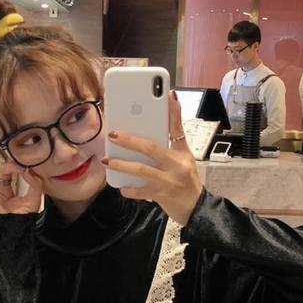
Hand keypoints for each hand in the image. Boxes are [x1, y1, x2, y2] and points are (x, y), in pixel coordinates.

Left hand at [102, 91, 201, 225]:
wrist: (196, 208)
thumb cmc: (187, 180)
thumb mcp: (184, 158)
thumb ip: (173, 139)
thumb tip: (162, 117)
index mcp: (181, 153)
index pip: (177, 128)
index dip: (174, 112)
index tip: (168, 94)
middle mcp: (176, 165)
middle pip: (151, 148)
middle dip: (130, 140)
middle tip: (113, 134)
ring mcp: (168, 181)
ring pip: (141, 170)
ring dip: (122, 165)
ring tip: (107, 161)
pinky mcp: (161, 196)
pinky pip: (140, 192)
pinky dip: (128, 189)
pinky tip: (120, 186)